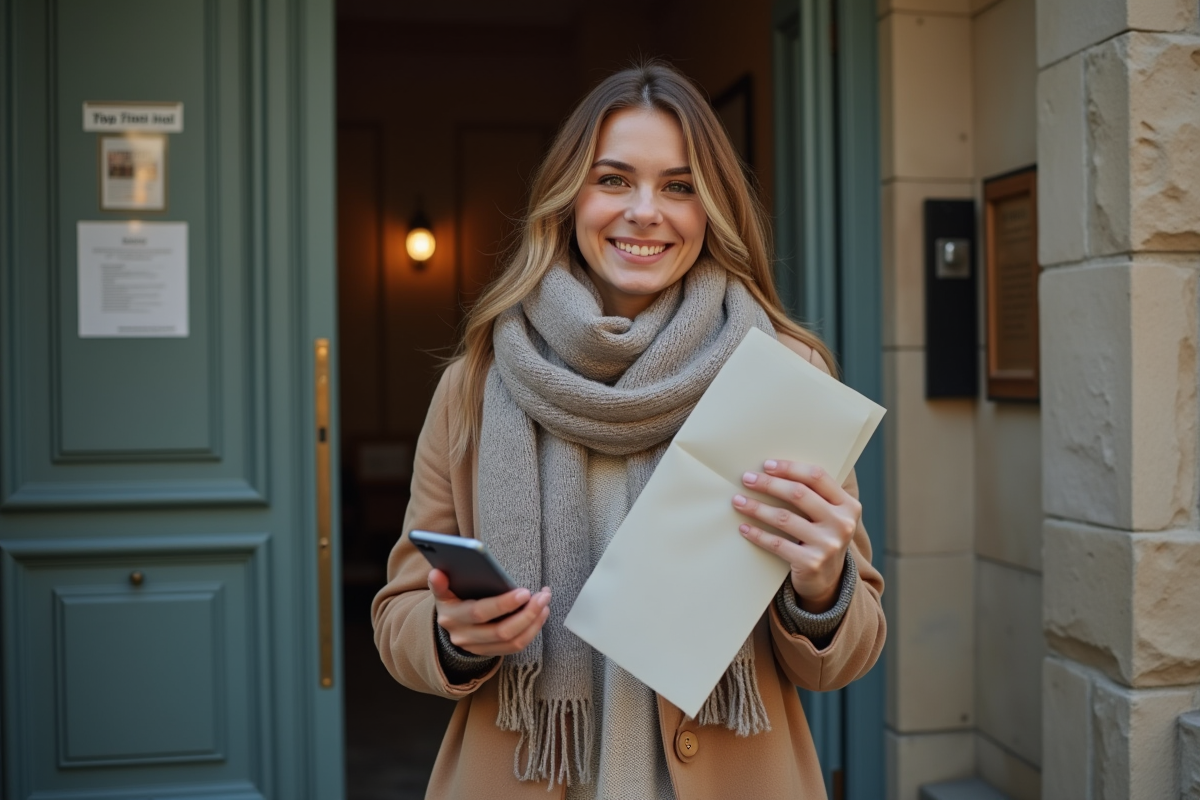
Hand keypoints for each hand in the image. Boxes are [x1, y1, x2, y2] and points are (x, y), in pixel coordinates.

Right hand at [428, 569, 550, 656]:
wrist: (450, 625)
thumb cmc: (452, 599)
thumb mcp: (442, 590)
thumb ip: (439, 583)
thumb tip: (436, 573)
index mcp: (452, 617)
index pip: (479, 613)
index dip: (503, 604)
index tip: (524, 592)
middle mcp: (464, 636)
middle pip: (500, 631)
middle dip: (526, 613)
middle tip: (542, 596)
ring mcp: (477, 648)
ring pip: (512, 642)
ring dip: (534, 622)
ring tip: (545, 602)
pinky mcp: (491, 653)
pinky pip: (516, 647)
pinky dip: (532, 630)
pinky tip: (541, 613)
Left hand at [732, 460, 860, 612]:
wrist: (829, 580)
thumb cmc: (822, 538)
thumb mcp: (829, 516)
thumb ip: (814, 495)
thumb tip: (772, 471)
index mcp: (848, 505)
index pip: (817, 477)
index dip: (790, 468)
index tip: (766, 465)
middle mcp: (842, 523)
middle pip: (798, 494)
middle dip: (769, 484)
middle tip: (747, 478)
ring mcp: (828, 544)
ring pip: (784, 518)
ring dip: (757, 507)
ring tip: (738, 501)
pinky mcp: (811, 562)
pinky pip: (777, 543)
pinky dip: (757, 534)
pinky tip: (744, 527)